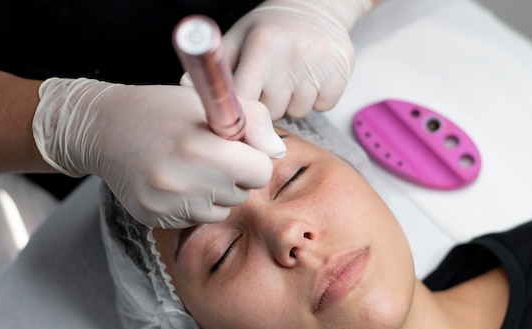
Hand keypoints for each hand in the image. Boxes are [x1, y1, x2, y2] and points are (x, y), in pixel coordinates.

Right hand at [32, 78, 285, 228]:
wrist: (103, 128)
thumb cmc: (162, 110)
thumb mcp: (209, 101)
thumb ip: (254, 121)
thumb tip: (277, 153)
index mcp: (199, 147)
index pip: (259, 172)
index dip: (253, 158)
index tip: (238, 148)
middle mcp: (182, 181)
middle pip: (242, 194)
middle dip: (235, 176)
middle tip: (210, 155)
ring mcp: (166, 204)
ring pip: (221, 211)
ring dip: (216, 192)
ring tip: (191, 167)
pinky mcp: (153, 218)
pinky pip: (196, 220)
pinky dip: (194, 203)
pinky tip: (175, 181)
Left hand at [222, 0, 372, 118]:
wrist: (318, 5)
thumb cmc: (271, 28)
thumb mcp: (239, 37)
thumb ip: (218, 66)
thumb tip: (190, 91)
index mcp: (262, 46)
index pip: (244, 99)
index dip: (239, 113)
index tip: (238, 115)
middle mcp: (292, 55)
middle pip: (272, 112)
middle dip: (268, 103)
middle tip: (271, 81)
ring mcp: (319, 66)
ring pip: (297, 112)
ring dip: (293, 101)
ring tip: (292, 76)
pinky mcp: (340, 75)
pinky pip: (322, 107)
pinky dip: (317, 98)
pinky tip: (311, 77)